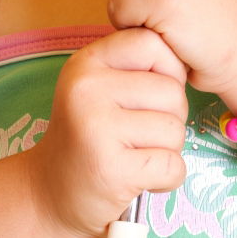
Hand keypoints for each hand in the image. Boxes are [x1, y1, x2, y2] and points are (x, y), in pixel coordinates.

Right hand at [28, 27, 187, 237]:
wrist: (49, 195)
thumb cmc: (88, 137)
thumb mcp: (99, 88)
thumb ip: (135, 67)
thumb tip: (187, 58)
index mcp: (86, 63)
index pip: (151, 42)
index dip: (168, 68)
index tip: (152, 93)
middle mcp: (87, 89)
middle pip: (172, 91)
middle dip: (171, 117)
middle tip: (141, 135)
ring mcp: (97, 128)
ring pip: (175, 130)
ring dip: (168, 150)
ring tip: (137, 156)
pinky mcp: (111, 169)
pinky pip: (173, 166)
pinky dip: (167, 179)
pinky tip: (141, 179)